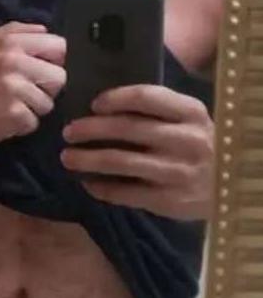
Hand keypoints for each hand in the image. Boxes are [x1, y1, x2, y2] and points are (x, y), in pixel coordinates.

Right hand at [0, 22, 66, 153]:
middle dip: (47, 88)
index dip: (53, 61)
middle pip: (59, 77)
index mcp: (10, 42)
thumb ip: (14, 31)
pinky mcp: (15, 115)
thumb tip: (45, 30)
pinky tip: (7, 119)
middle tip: (27, 92)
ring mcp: (15, 89)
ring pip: (48, 103)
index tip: (40, 70)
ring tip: (14, 106)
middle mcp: (13, 62)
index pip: (58, 46)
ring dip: (34, 109)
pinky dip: (23, 125)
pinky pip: (35, 121)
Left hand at [61, 85, 214, 219]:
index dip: (114, 99)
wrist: (231, 188)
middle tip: (68, 131)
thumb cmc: (201, 147)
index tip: (93, 104)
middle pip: (126, 128)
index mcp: (190, 113)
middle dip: (90, 129)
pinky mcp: (166, 200)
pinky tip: (88, 183)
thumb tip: (103, 107)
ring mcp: (175, 171)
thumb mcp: (190, 122)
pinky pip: (124, 193)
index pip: (145, 97)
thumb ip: (158, 112)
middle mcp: (184, 140)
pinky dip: (101, 188)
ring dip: (87, 158)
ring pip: (119, 162)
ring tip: (67, 157)